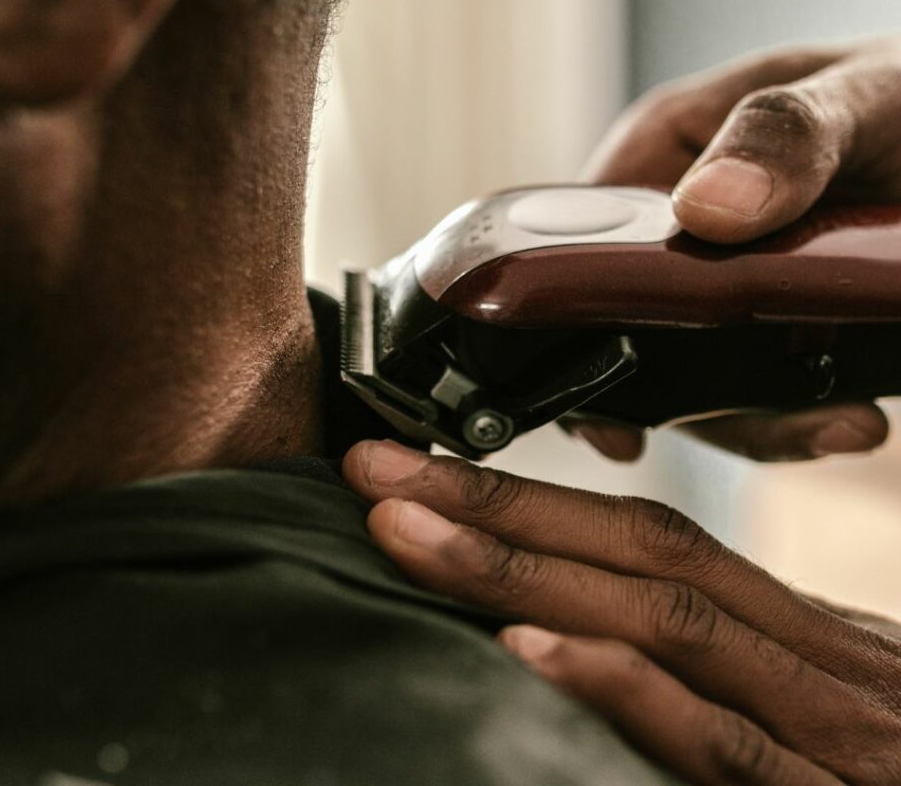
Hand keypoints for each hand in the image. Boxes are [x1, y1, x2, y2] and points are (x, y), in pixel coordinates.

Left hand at [344, 439, 900, 784]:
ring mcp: (826, 735)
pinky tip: (530, 654)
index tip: (417, 474)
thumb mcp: (811, 713)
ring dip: (523, 570)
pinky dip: (624, 688)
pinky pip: (721, 744)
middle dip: (498, 507)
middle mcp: (807, 662)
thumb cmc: (888, 777)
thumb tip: (572, 637)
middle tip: (378, 472)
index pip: (646, 536)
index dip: (525, 498)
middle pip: (639, 551)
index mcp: (791, 634)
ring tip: (407, 533)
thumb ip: (709, 676)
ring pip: (664, 620)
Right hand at [575, 38, 900, 461]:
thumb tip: (706, 209)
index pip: (578, 242)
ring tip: (840, 425)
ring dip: (754, 418)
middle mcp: (675, 226)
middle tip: (761, 424)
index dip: (580, 318)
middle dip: (683, 394)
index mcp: (661, 154)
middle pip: (631, 328)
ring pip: (693, 376)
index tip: (612, 390)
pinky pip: (758, 387)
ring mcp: (723, 281)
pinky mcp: (775, 323)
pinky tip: (845, 416)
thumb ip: (784, 135)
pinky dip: (796, 414)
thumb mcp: (858, 95)